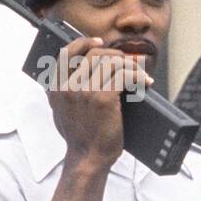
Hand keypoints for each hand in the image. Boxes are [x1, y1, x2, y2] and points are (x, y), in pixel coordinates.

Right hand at [48, 35, 153, 168]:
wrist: (87, 158)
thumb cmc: (80, 136)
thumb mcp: (60, 110)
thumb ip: (62, 91)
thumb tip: (75, 72)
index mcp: (55, 87)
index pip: (66, 53)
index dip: (84, 42)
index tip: (100, 42)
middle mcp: (67, 86)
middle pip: (94, 54)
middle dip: (115, 55)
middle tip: (128, 63)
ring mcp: (84, 91)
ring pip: (111, 62)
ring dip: (130, 66)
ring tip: (139, 74)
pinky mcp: (103, 99)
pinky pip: (124, 76)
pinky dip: (138, 76)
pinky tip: (146, 82)